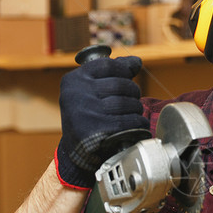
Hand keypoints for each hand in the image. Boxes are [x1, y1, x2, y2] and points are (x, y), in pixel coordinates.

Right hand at [55, 55, 148, 188]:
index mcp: (73, 80)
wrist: (76, 151)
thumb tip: (136, 61)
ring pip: (126, 103)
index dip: (124, 70)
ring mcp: (85, 112)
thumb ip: (112, 74)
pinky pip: (127, 121)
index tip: (129, 77)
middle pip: (121, 84)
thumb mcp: (91, 91)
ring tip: (135, 113)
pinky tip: (138, 125)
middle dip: (133, 92)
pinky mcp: (95, 130)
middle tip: (133, 100)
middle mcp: (76, 93)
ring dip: (136, 109)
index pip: (108, 65)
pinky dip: (137, 123)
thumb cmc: (88, 116)